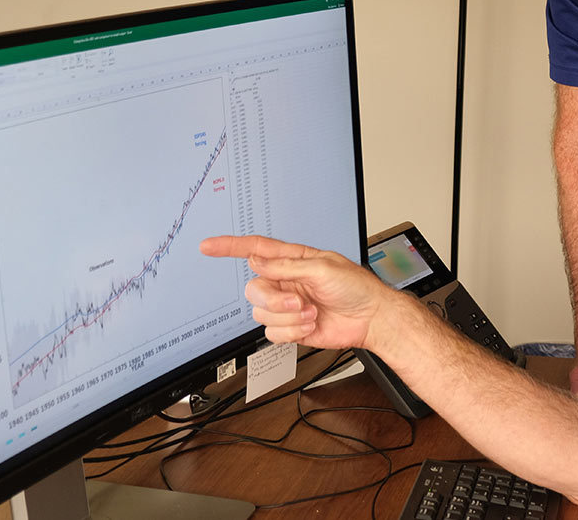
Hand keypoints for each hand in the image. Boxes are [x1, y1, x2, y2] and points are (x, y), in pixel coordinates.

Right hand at [200, 235, 389, 349]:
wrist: (369, 319)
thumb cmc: (355, 287)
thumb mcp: (323, 268)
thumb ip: (287, 266)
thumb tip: (257, 261)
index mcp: (293, 260)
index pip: (255, 250)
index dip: (230, 247)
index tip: (208, 246)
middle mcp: (286, 282)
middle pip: (254, 288)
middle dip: (274, 300)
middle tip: (298, 302)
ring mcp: (286, 306)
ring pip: (261, 313)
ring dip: (288, 318)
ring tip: (312, 313)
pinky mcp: (290, 327)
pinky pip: (272, 333)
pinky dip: (291, 332)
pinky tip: (310, 325)